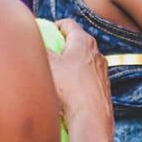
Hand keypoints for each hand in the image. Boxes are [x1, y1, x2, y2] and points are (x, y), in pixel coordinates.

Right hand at [48, 19, 113, 141]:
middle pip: (78, 42)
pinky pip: (88, 77)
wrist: (92, 116)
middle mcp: (97, 53)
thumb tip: (37, 43)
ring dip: (72, 63)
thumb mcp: (49, 65)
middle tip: (50, 52)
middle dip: (63, 44)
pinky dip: (78, 79)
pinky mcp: (104, 86)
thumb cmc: (71, 87)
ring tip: (58, 73)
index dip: (55, 25)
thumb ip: (41, 50)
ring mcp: (102, 70)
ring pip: (84, 60)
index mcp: (84, 41)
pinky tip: (70, 90)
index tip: (46, 31)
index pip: (68, 24)